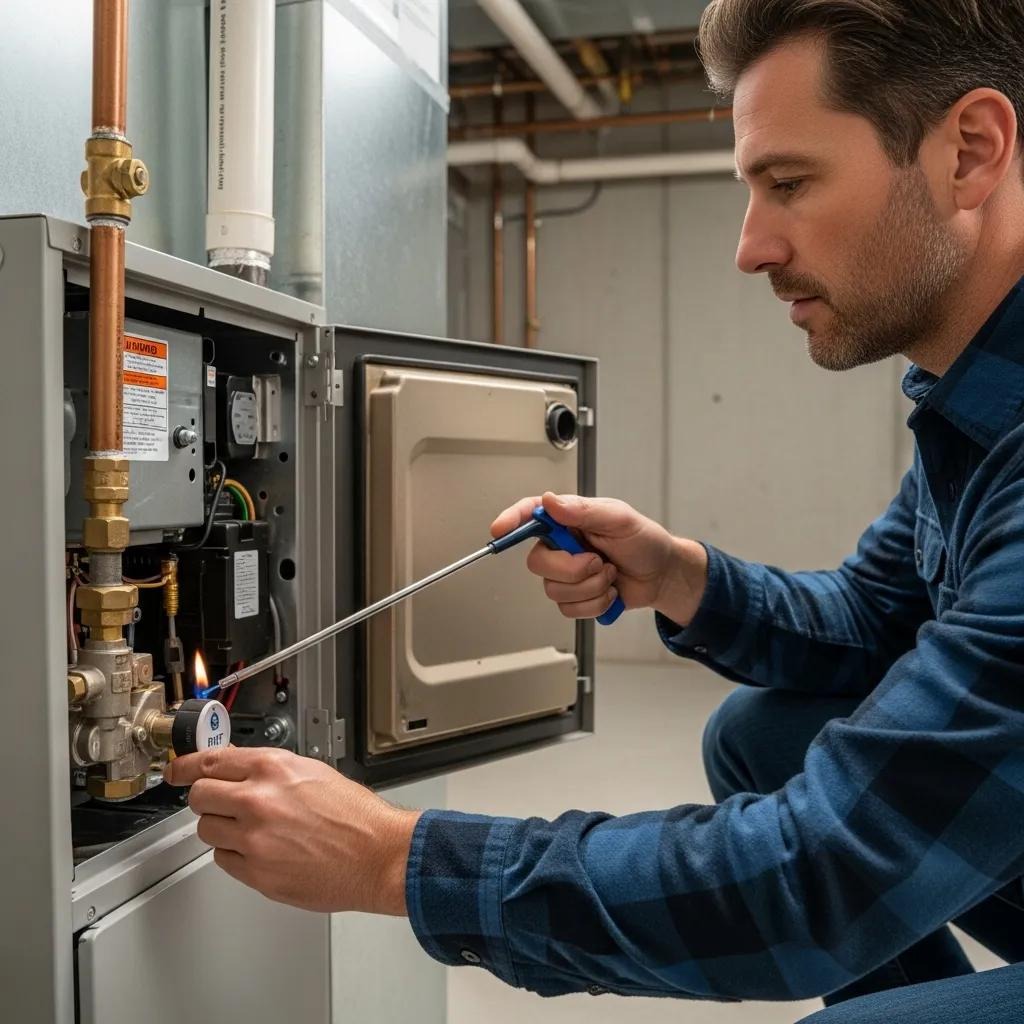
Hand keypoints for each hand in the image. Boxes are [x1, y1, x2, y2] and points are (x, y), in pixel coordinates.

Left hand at [164, 746, 419, 915]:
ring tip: (254, 830)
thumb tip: (235, 767)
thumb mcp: (312, 771)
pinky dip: (236, 855)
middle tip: (220, 803)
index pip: (208, 762)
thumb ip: (268, 770)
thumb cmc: (355, 815)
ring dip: (222, 829)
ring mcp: (254, 840)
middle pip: (198, 797)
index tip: (176, 770)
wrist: (377, 854)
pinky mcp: (257, 874)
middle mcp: (258, 801)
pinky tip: (264, 850)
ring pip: (207, 831)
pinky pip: (225, 861)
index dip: (185, 767)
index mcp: (272, 768)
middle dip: (206, 799)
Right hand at [491, 492, 708, 625]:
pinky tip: (609, 592)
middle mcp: (562, 545)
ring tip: (610, 575)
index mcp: (569, 520)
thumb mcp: (620, 519)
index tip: (500, 529)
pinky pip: (568, 609)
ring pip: (554, 590)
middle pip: (538, 563)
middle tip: (599, 562)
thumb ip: (584, 510)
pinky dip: (595, 604)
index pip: (531, 514)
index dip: (511, 520)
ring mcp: (567, 573)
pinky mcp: (575, 597)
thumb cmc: (644, 541)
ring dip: (590, 587)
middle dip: (572, 569)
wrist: (661, 575)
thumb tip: (550, 501)